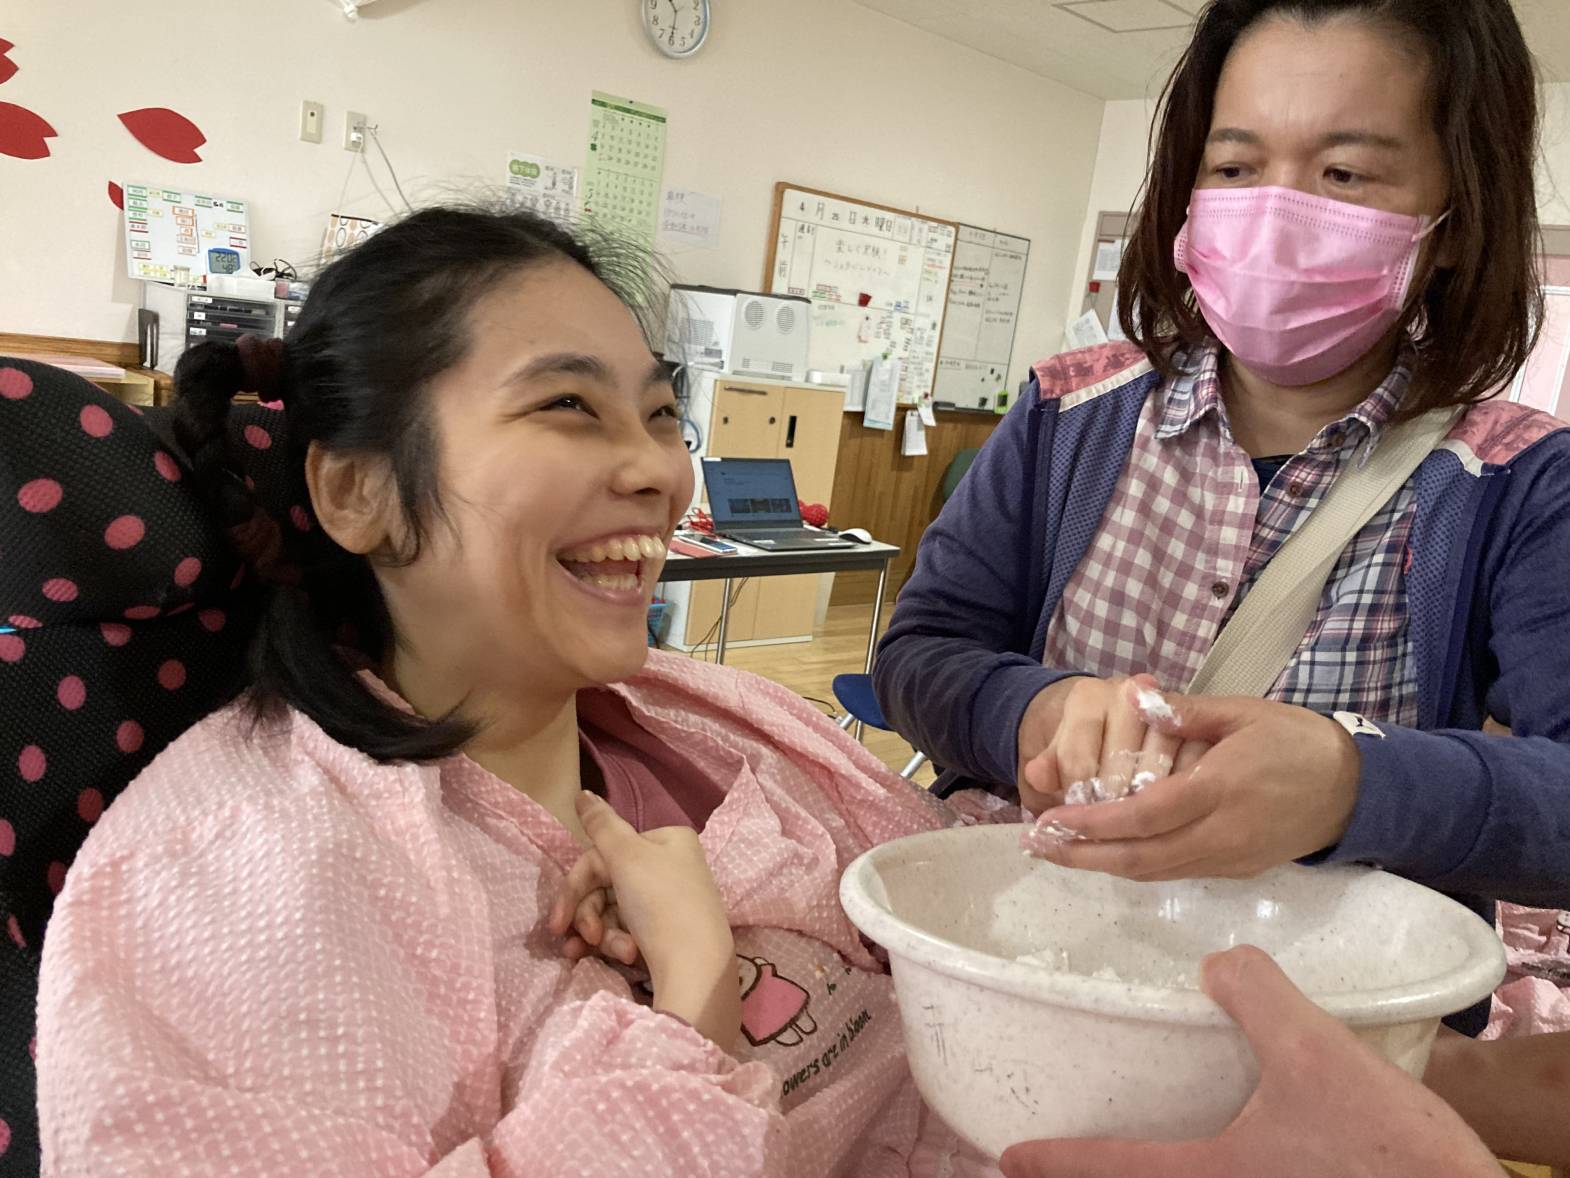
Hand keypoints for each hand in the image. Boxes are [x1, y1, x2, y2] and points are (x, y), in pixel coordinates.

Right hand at [549, 792, 738, 1046]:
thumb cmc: (661, 904)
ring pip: (613, 911)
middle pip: (605, 885)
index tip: (557, 919)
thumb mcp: (626, 856)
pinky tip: (625, 959)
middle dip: (588, 916)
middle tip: (575, 940)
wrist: (697, 969)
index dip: (576, 887)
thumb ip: (600, 825)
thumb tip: (581, 793)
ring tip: (614, 953)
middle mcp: (669, 865)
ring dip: (602, 934)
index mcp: (665, 840)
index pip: (603, 855)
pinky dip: (618, 944)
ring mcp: (668, 900)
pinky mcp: (666, 933)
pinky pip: (628, 931)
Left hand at [999, 946, 1501, 1177]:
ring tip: (1146, 1148)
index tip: (1011, 1157)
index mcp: (1210, 1176)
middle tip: (1057, 1161)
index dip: (1057, 1162)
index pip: (1112, 1168)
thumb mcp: (1312, 1053)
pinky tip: (1242, 1139)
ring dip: (1160, 1172)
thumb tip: (1220, 963)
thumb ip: (1255, 997)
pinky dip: (1215, 1164)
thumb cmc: (1385, 1153)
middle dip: (1101, 1176)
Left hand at [1022, 692, 1357, 879]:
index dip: (1093, 824)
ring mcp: (1228, 858)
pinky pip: (1175, 871)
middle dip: (1082, 855)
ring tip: (1058, 849)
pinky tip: (1106, 850)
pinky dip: (1135, 863)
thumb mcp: (1243, 712)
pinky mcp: (1235, 869)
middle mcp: (1220, 834)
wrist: (1356, 791)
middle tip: (1035, 845)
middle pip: (1140, 858)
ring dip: (1102, 864)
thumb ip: (1187, 712)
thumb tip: (1136, 699)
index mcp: (1219, 789)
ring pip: (1154, 871)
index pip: (1144, 816)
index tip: (1050, 820)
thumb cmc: (1295, 742)